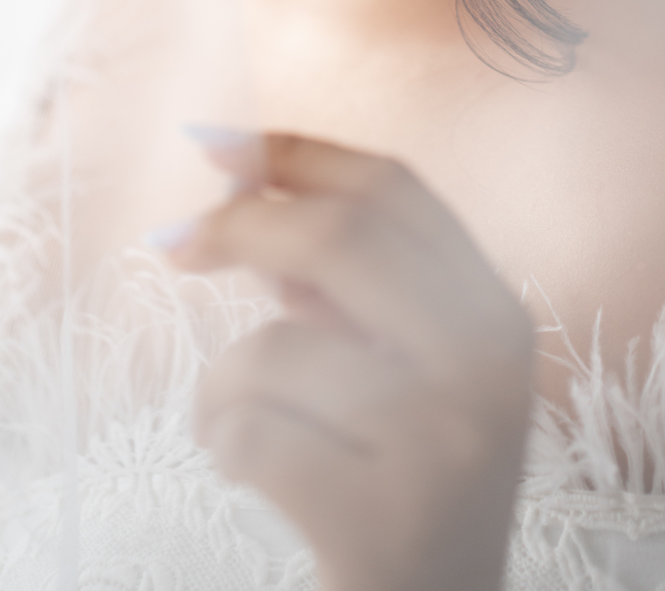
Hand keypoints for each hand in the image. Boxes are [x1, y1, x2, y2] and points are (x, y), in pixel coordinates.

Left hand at [162, 133, 532, 590]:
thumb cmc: (396, 489)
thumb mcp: (400, 372)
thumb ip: (343, 286)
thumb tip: (237, 180)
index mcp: (497, 313)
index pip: (394, 188)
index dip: (297, 151)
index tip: (212, 143)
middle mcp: (489, 363)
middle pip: (341, 235)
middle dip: (237, 227)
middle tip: (167, 241)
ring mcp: (446, 440)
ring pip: (277, 351)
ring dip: (222, 385)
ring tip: (238, 431)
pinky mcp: (386, 519)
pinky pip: (252, 436)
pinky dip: (221, 448)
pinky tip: (247, 476)